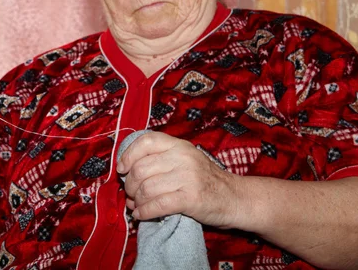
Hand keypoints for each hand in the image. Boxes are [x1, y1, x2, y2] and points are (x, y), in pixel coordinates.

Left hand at [117, 131, 243, 227]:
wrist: (235, 198)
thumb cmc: (205, 180)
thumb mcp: (186, 159)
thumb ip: (161, 159)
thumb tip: (126, 171)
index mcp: (179, 145)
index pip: (146, 141)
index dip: (128, 155)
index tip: (121, 168)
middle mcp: (182, 157)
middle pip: (141, 168)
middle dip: (129, 185)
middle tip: (131, 194)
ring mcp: (187, 177)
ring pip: (146, 188)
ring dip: (136, 201)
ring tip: (137, 206)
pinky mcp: (190, 199)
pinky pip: (157, 205)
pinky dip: (144, 212)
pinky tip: (142, 215)